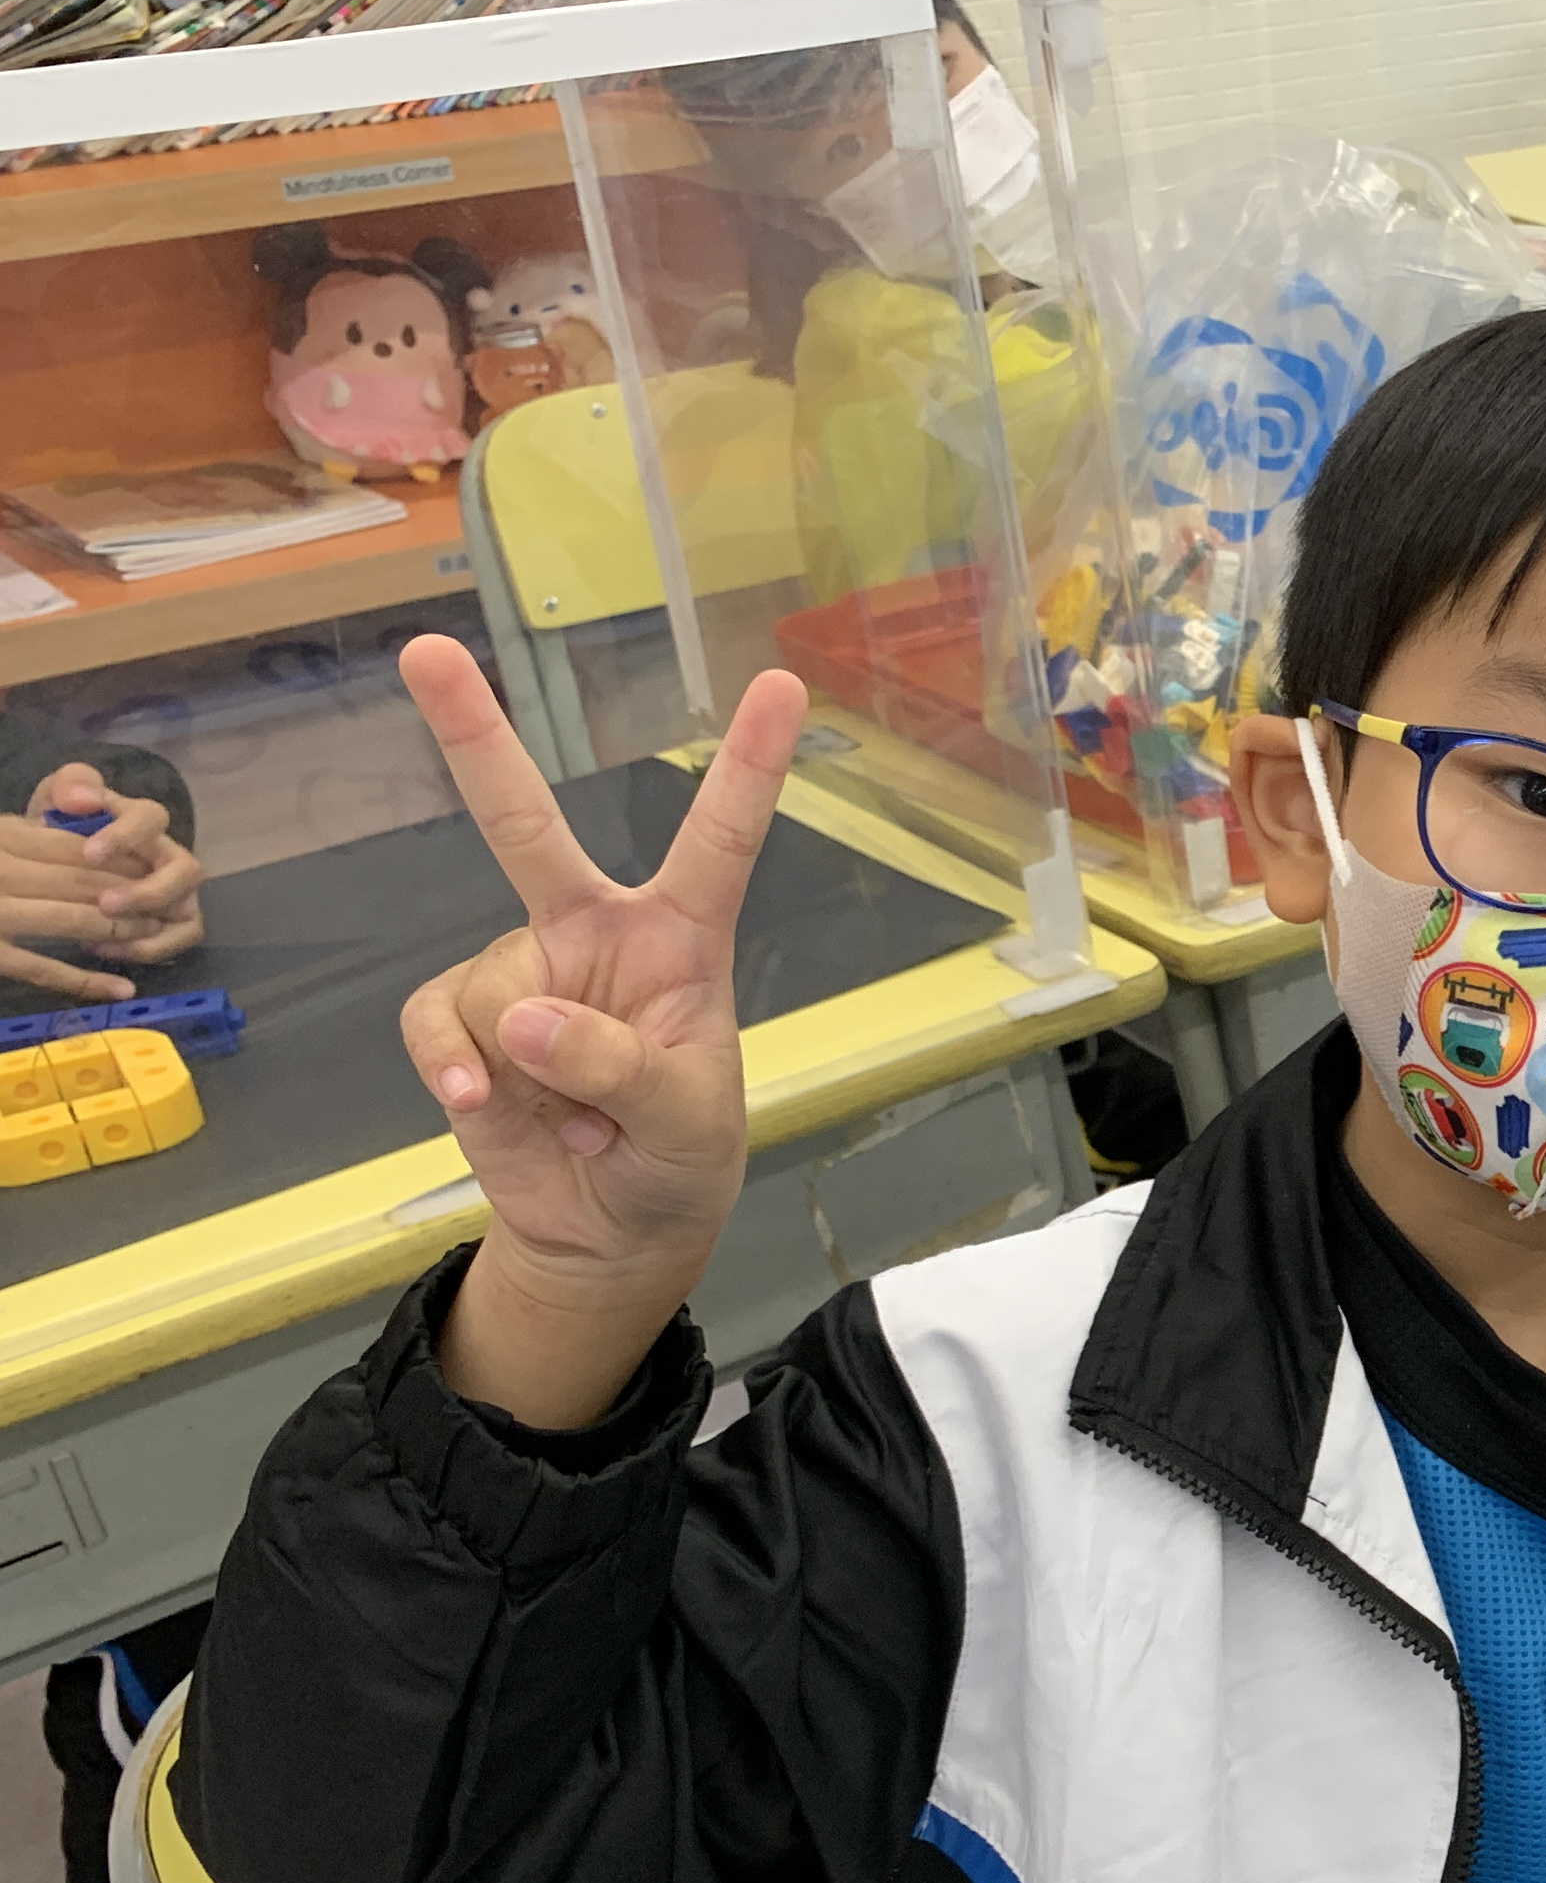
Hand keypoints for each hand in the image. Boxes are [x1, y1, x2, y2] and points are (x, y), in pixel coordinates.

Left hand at [0, 765, 200, 999]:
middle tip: (107, 904)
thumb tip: (84, 800)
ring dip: (150, 929)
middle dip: (149, 892)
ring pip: (188, 912)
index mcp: (143, 820)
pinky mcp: (176, 921)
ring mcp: (178, 891)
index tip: (90, 853)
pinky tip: (102, 948)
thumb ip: (72, 786)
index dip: (126, 837)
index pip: (151, 819)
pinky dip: (146, 949)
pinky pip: (179, 939)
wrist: (63, 859)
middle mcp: (170, 855)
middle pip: (187, 871)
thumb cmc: (66, 826)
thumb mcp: (61, 797)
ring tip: (103, 938)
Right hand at [394, 635, 801, 1427]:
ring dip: (525, 1072)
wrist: (611, 1232)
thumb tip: (520, 1017)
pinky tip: (481, 1110)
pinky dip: (451, 1070)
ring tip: (578, 1121)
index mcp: (681, 940)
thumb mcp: (682, 1124)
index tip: (783, 684)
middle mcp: (594, 935)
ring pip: (489, 990)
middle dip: (472, 736)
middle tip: (425, 650)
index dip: (749, 766)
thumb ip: (617, 1067)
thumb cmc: (675, 1161)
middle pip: (524, 825)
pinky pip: (434, 1026)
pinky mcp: (463, 1024)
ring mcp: (521, 974)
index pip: (720, 842)